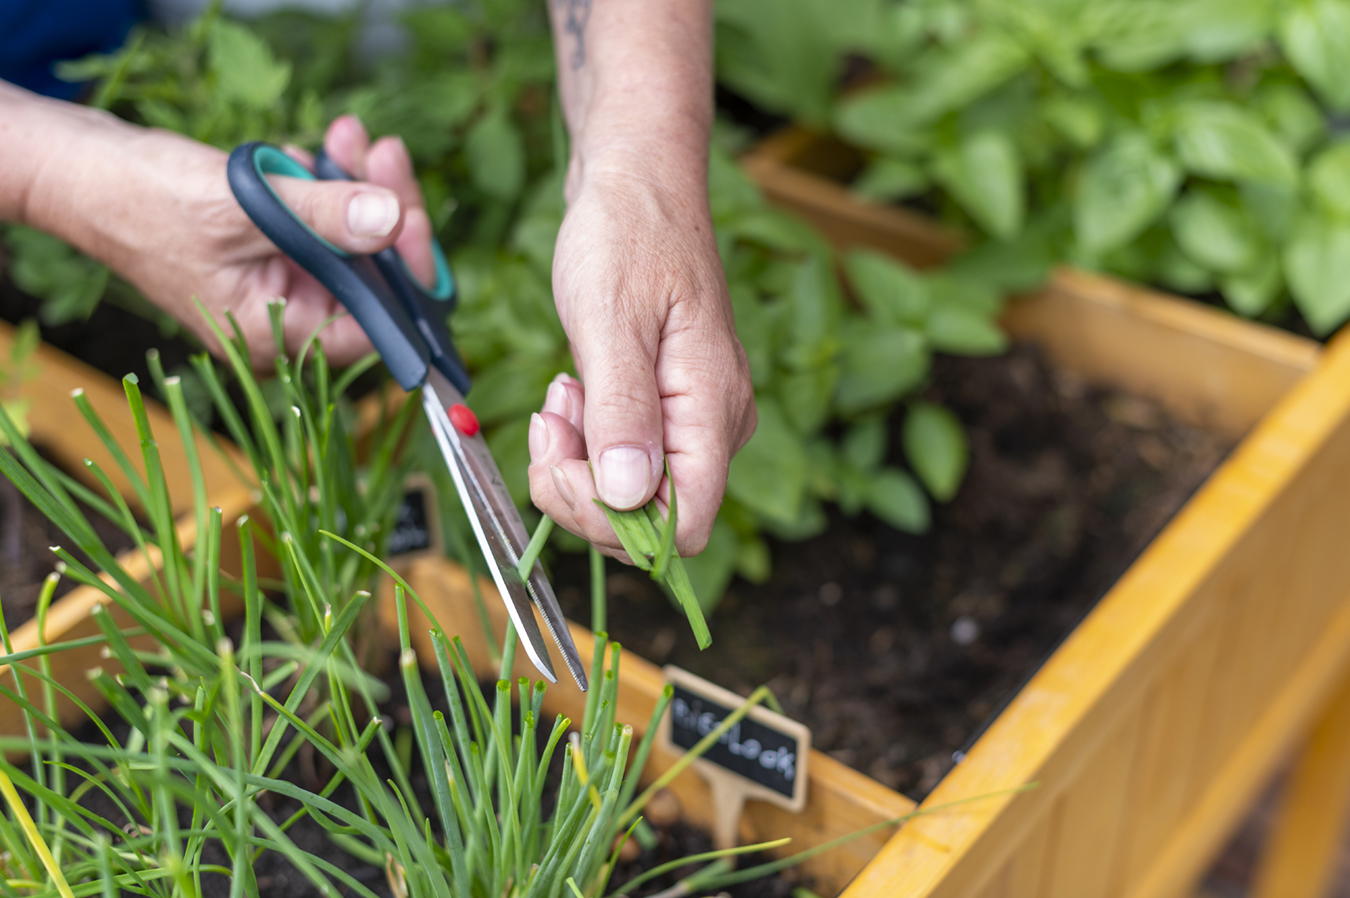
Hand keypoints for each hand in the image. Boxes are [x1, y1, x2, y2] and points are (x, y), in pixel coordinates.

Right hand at [16, 101, 433, 365]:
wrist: (86, 173)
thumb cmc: (145, 203)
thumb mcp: (245, 206)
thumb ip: (323, 216)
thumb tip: (392, 220)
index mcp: (277, 340)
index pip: (376, 326)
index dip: (406, 275)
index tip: (411, 215)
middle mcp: (287, 323)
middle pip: (375, 280)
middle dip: (387, 212)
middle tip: (385, 155)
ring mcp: (285, 287)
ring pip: (356, 245)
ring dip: (359, 187)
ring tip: (349, 137)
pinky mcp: (280, 253)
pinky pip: (327, 224)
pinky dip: (329, 185)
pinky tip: (312, 151)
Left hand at [525, 170, 756, 559]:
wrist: (639, 182)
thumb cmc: (627, 233)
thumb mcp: (610, 317)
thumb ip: (621, 410)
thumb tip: (626, 495)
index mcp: (713, 407)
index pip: (684, 525)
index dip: (614, 521)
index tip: (560, 466)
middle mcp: (716, 424)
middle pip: (652, 518)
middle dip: (583, 487)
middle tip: (548, 421)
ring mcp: (694, 417)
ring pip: (632, 491)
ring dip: (579, 459)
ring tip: (561, 391)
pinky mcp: (668, 407)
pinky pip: (626, 456)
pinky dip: (587, 438)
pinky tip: (573, 388)